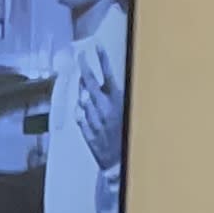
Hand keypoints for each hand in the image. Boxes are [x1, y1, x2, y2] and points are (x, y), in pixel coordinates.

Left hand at [76, 48, 121, 170]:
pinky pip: (80, 115)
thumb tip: (111, 85)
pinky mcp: (87, 131)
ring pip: (83, 98)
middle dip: (84, 66)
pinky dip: (81, 109)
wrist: (122, 165)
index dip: (101, 58)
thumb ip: (121, 98)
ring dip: (83, 89)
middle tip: (80, 57)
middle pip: (90, 82)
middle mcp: (104, 108)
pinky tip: (82, 106)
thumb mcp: (133, 114)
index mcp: (118, 101)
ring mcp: (93, 119)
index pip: (108, 73)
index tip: (96, 46)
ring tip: (83, 82)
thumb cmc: (132, 140)